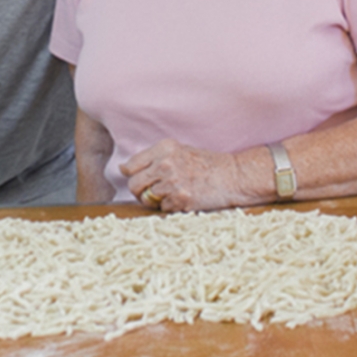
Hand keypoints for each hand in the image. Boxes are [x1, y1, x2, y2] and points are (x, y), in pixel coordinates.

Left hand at [120, 139, 244, 212]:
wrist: (233, 176)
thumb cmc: (207, 163)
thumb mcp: (179, 151)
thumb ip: (153, 157)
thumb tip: (124, 168)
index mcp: (164, 148)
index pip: (131, 165)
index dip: (130, 174)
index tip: (133, 178)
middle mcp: (166, 164)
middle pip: (134, 184)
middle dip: (140, 190)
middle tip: (152, 191)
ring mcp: (173, 183)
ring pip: (147, 199)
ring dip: (156, 200)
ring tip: (173, 192)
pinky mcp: (181, 200)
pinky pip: (162, 209)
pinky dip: (170, 206)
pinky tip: (183, 198)